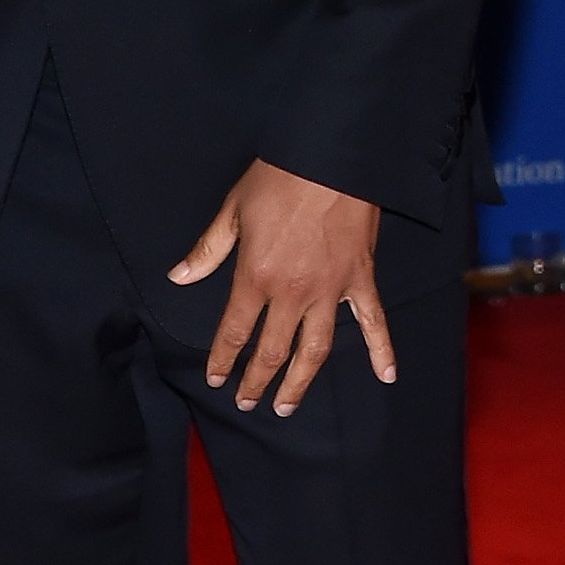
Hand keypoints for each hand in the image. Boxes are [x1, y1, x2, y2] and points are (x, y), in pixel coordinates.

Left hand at [168, 158, 394, 416]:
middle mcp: (292, 293)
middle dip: (257, 381)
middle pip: (272, 351)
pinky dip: (381, 350)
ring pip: (314, 350)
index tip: (217, 379)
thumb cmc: (279, 179)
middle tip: (249, 402)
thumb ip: (207, 250)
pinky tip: (386, 376)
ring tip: (287, 407)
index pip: (234, 332)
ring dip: (300, 382)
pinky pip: (372, 322)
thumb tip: (179, 277)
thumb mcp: (233, 210)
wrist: (332, 158)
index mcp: (255, 277)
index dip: (223, 359)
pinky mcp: (360, 280)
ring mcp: (330, 290)